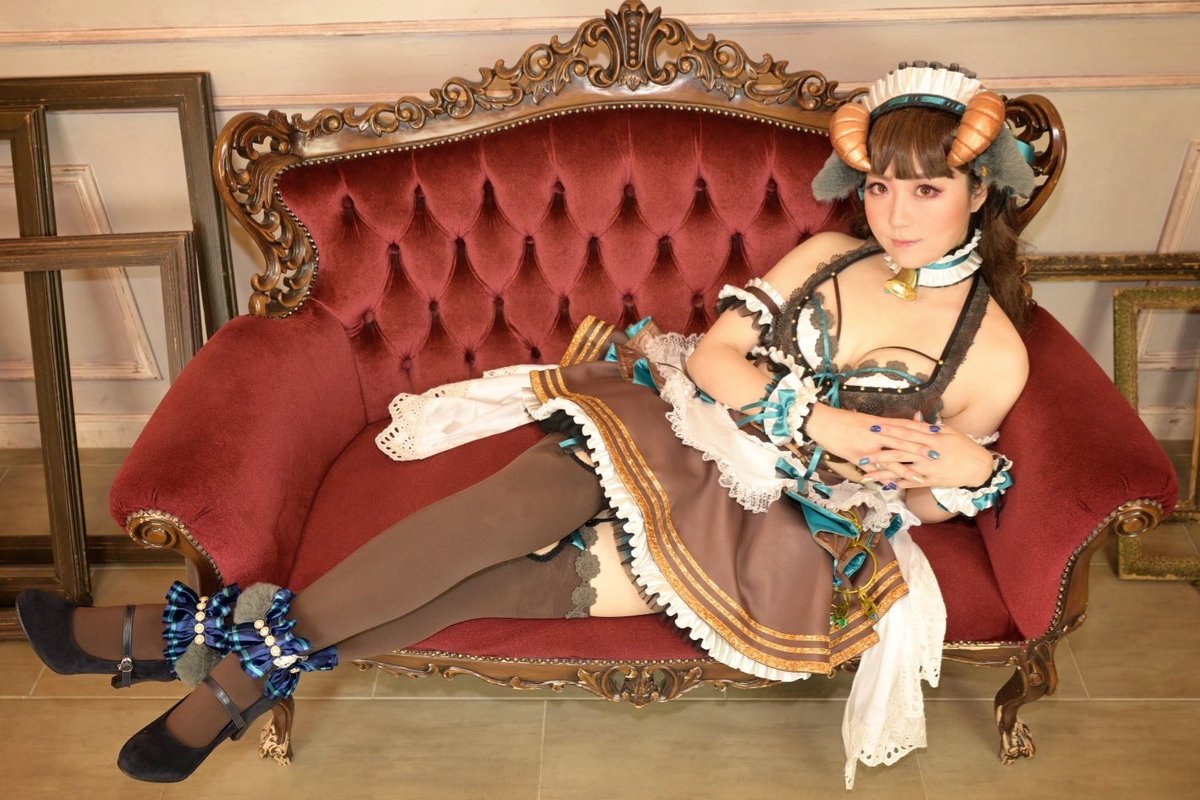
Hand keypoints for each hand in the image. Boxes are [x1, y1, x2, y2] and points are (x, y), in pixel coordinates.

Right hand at [804, 404, 938, 472]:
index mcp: (879, 422)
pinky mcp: (855, 456)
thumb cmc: (841, 419)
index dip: (921, 429)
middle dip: (920, 450)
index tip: (938, 432)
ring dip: (905, 469)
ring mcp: (866, 446)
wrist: (820, 421)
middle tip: (937, 456)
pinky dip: (883, 477)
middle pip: (902, 442)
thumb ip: (880, 424)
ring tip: (920, 477)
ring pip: (890, 458)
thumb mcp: (863, 418)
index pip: (904, 425)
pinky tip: (892, 485)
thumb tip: (894, 427)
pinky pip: (872, 469)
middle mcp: (875, 433)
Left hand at [856, 415, 994, 488]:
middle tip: (861, 452)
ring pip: (901, 469)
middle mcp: (928, 454)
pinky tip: (882, 484)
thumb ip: (928, 425)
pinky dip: (896, 484)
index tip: (873, 427)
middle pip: (900, 451)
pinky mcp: (929, 481)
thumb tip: (913, 415)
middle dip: (879, 452)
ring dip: (882, 471)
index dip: (889, 430)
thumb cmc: (964, 446)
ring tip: (866, 472)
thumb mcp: (949, 431)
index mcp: (932, 438)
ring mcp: (928, 469)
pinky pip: (910, 483)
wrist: (978, 468)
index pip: (907, 432)